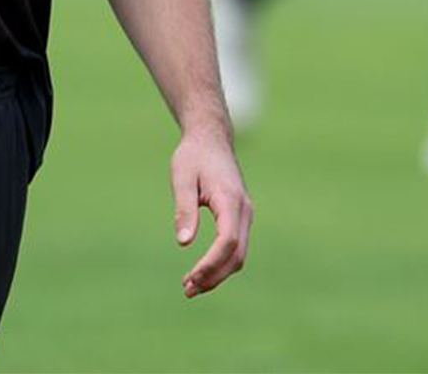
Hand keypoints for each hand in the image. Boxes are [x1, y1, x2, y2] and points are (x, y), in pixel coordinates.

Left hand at [171, 127, 253, 297]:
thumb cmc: (193, 156)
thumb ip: (184, 209)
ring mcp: (245, 214)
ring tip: (190, 286)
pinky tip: (201, 270)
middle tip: (187, 290)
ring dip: (217, 273)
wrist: (211, 138)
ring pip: (238, 254)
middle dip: (214, 276)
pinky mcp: (240, 217)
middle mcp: (244, 210)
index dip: (210, 263)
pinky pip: (235, 246)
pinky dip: (220, 262)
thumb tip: (183, 243)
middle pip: (236, 254)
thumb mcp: (182, 177)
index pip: (227, 240)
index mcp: (230, 199)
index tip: (190, 278)